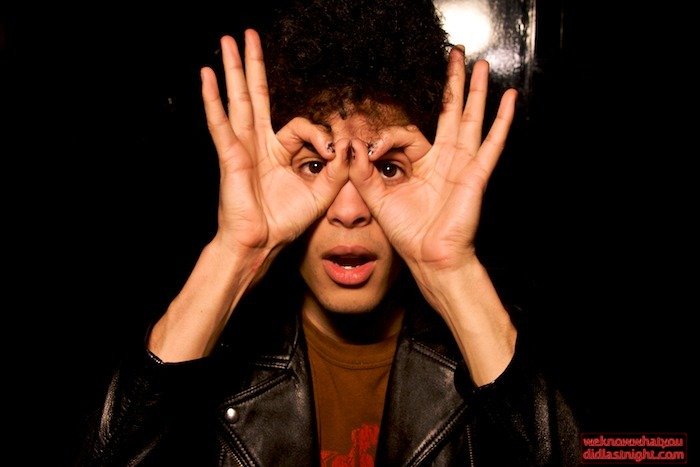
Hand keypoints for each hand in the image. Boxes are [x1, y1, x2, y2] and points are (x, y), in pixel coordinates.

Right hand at [202, 30, 347, 258]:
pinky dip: (213, 99)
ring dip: (233, 69)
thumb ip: (339, 170)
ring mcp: (242, 147)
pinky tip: (207, 76)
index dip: (320, 134)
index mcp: (279, 152)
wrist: (261, 243)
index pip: (300, 125)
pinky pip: (221, 123)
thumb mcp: (322, 193)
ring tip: (227, 40)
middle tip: (250, 35)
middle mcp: (258, 144)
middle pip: (257, 95)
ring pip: (239, 100)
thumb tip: (350, 146)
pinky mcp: (231, 156)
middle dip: (253, 65)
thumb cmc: (285, 222)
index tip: (333, 153)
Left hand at [349, 47, 516, 292]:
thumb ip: (362, 172)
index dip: (385, 138)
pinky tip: (509, 98)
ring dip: (475, 92)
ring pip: (471, 120)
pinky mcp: (475, 175)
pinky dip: (502, 121)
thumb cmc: (408, 233)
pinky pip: (491, 144)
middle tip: (455, 55)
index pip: (406, 134)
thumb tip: (351, 146)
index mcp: (423, 164)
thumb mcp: (377, 199)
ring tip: (480, 65)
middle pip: (450, 113)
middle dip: (452, 84)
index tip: (368, 151)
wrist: (429, 258)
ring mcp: (463, 165)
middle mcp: (445, 160)